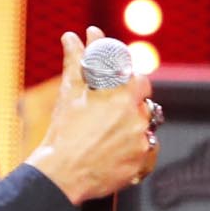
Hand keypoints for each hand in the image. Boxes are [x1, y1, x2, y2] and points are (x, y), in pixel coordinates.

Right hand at [24, 27, 159, 202]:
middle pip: (145, 104)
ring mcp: (142, 141)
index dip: (131, 82)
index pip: (140, 80)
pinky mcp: (142, 164)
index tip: (121, 86)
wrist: (61, 173)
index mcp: (123, 95)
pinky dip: (137, 150)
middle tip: (113, 113)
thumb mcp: (69, 92)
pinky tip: (118, 151)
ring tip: (110, 135)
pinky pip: (148, 151)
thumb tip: (72, 37)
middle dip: (132, 106)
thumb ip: (76, 60)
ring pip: (146, 128)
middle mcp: (137, 117)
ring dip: (134, 127)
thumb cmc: (63, 132)